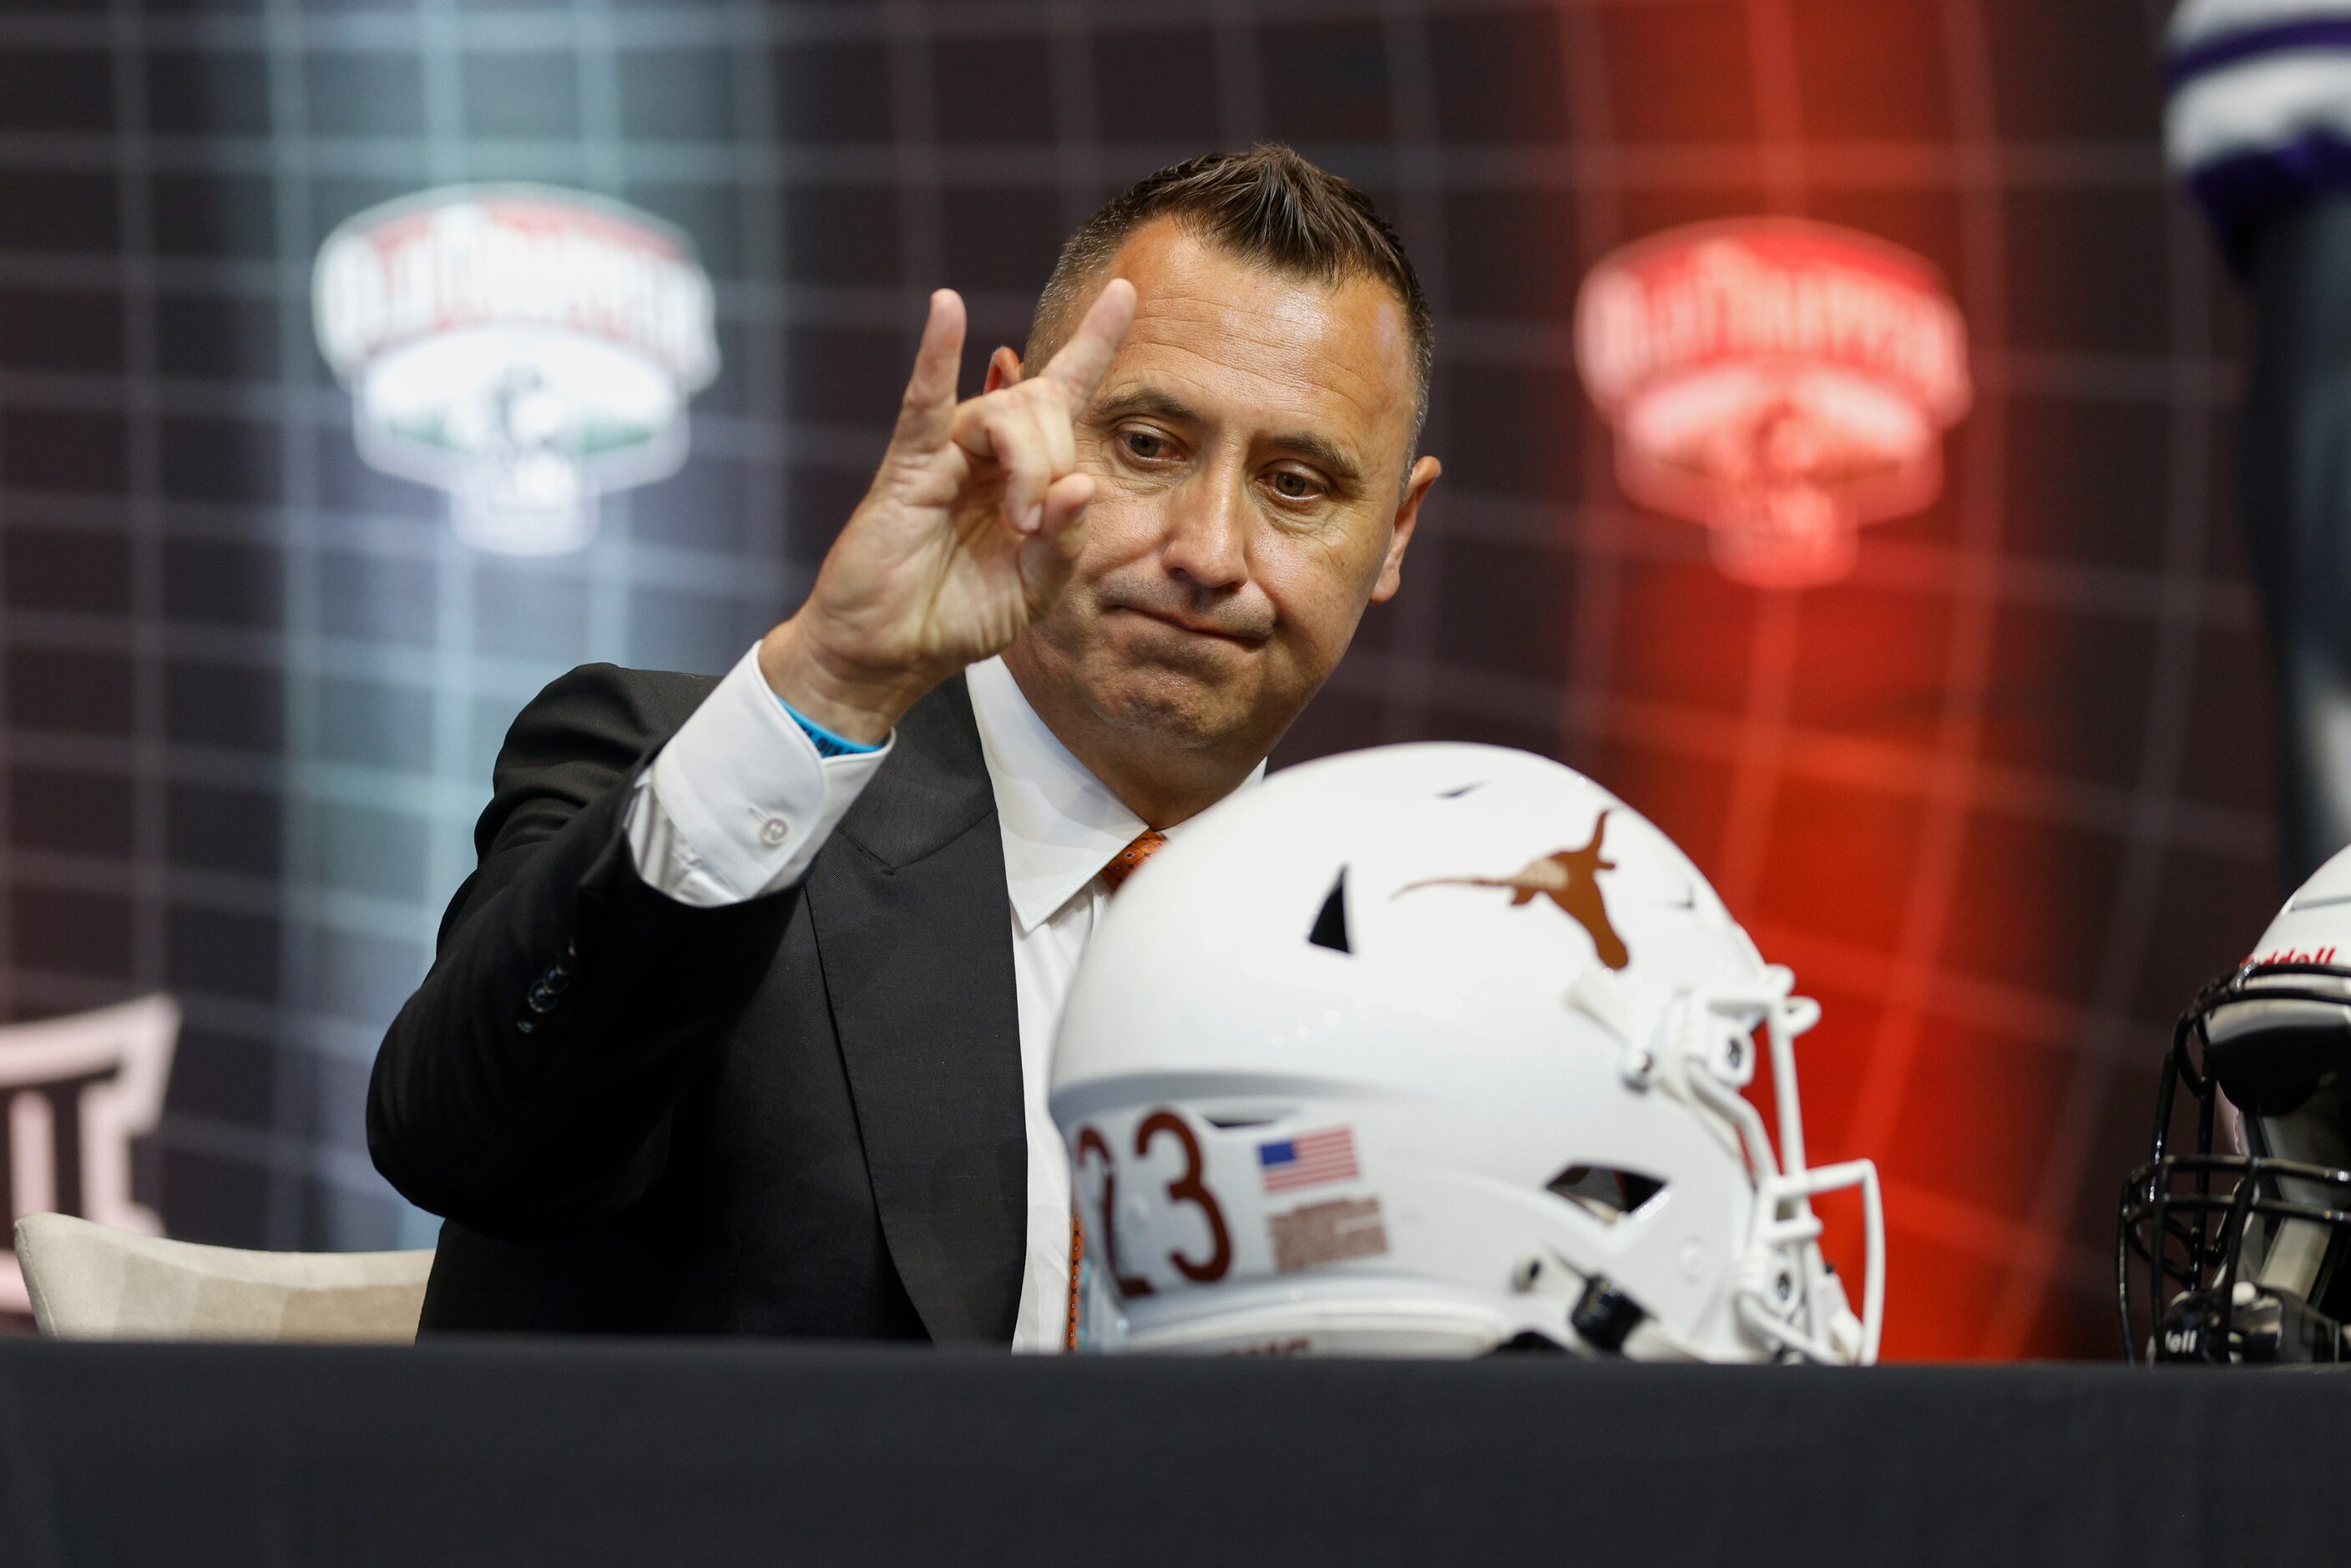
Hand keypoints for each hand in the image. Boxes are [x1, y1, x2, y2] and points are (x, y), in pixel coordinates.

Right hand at [758, 280, 1137, 741]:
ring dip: (1027, 466)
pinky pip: (926, 401)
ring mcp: (948, 453)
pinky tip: (948, 308)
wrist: (890, 651)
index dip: (1095, 342)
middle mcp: (989, 452)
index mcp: (1026, 474)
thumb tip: (1080, 483)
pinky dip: (936, 353)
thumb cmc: (958, 617)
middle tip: (1038, 525)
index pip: (1066, 393)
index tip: (1124, 291)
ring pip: (1006, 413)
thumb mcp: (1036, 590)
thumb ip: (1066, 542)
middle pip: (1045, 404)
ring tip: (1018, 523)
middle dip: (1056, 459)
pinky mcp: (909, 465)